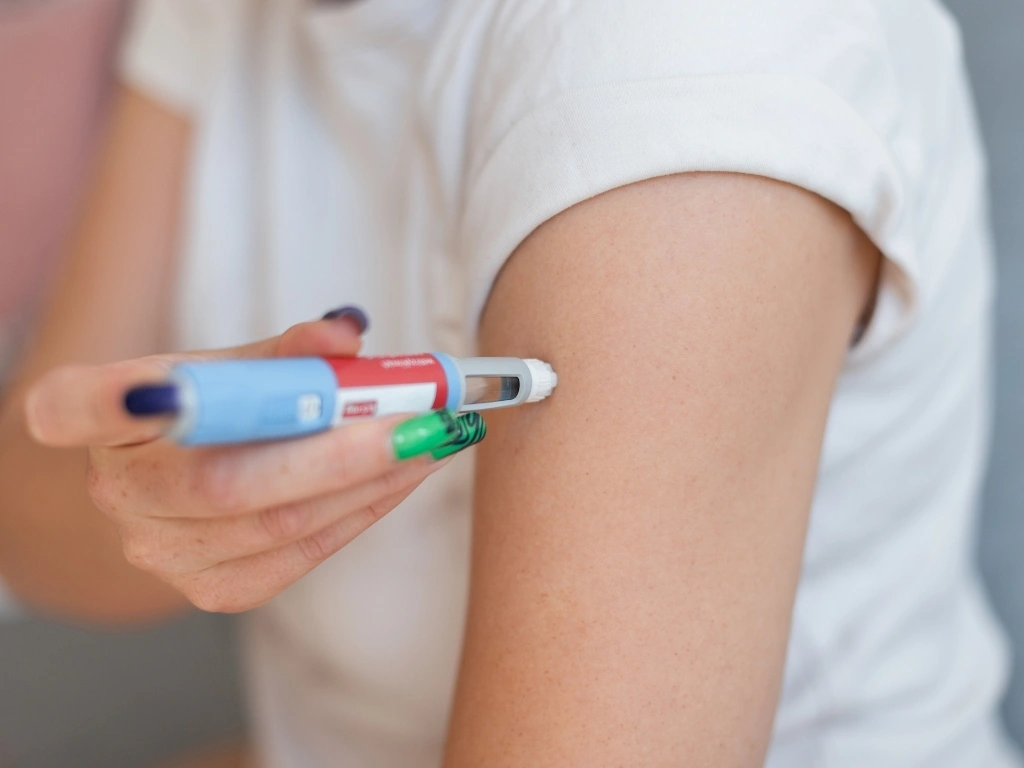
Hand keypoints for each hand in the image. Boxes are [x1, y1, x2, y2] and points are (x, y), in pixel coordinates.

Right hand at [22, 308, 482, 612]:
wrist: (193, 477)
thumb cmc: (216, 408)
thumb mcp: (235, 364)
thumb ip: (287, 350)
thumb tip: (349, 332)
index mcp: (100, 417)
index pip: (74, 409)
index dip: (107, 401)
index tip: (155, 385)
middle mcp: (118, 493)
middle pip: (227, 482)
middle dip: (344, 452)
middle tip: (424, 421)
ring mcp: (160, 552)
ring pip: (281, 526)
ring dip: (374, 483)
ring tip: (434, 442)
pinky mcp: (212, 589)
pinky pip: (302, 556)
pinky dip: (364, 513)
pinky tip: (402, 479)